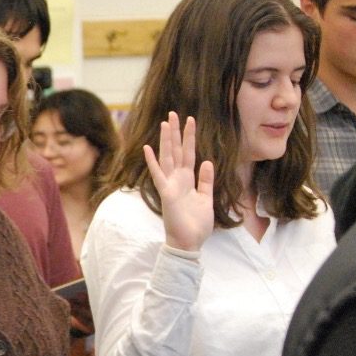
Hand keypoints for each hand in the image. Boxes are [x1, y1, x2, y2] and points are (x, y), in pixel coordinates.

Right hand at [144, 112, 213, 252]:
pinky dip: (153, 161)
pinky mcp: (166, 193)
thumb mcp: (206, 198)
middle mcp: (177, 179)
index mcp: (187, 180)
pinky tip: (148, 148)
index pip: (188, 154)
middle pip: (175, 151)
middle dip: (175, 132)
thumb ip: (206, 180)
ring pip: (167, 157)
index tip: (190, 120)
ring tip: (166, 122)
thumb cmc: (197, 224)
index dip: (189, 138)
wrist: (189, 242)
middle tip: (174, 113)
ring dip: (166, 140)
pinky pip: (158, 174)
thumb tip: (208, 162)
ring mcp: (170, 185)